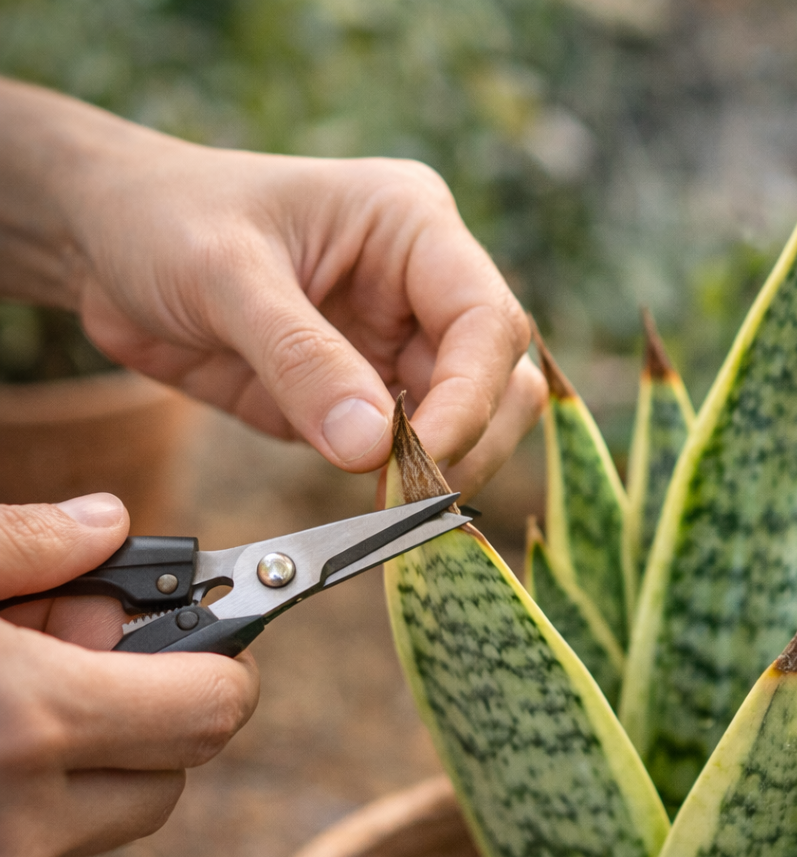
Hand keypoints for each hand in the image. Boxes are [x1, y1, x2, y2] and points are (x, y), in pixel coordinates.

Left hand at [0, 79, 546, 498]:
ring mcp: (396, 345)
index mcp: (412, 227)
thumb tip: (373, 450)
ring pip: (471, 422)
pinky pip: (408, 450)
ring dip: (443, 471)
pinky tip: (374, 505)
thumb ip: (301, 360)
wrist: (108, 241)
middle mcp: (421, 287)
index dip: (468, 397)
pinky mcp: (364, 397)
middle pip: (499, 378)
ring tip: (390, 508)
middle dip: (469, 440)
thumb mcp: (224, 275)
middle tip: (408, 498)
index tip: (418, 459)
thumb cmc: (165, 219)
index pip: (485, 320)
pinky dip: (402, 485)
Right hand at [0, 494, 258, 856]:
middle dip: (164, 694)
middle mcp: (29, 815)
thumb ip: (31, 544)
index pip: (215, 710)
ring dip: (107, 739)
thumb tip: (108, 523)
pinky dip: (55, 777)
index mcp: (35, 720)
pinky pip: (62, 829)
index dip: (227, 661)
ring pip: (125, 803)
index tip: (212, 622)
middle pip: (183, 762)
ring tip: (29, 675)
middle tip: (85, 638)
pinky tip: (3, 720)